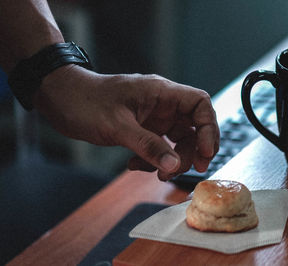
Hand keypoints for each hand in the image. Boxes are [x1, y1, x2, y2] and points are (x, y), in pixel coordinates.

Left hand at [34, 65, 219, 179]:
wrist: (61, 99)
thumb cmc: (86, 102)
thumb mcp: (117, 126)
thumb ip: (148, 145)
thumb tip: (174, 166)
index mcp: (161, 93)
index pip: (200, 104)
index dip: (209, 128)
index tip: (206, 153)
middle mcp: (162, 104)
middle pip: (193, 127)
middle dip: (190, 152)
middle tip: (180, 170)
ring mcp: (154, 117)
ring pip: (178, 141)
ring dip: (172, 160)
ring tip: (157, 174)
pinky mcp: (144, 129)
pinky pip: (160, 148)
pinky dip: (154, 160)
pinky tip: (135, 165)